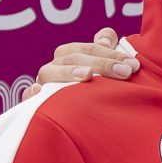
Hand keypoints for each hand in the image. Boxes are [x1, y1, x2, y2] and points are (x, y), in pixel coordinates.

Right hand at [23, 28, 139, 98]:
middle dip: (101, 63)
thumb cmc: (90, 94)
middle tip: (125, 72)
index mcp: (70, 56)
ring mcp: (43, 84)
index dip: (110, 53)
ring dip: (69, 72)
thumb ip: (105, 51)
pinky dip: (32, 93)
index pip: (88, 48)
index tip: (133, 65)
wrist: (74, 127)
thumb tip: (107, 35)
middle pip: (73, 57)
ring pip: (50, 72)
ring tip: (87, 75)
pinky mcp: (33, 103)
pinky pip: (28, 96)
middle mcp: (55, 67)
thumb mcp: (100, 72)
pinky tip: (40, 92)